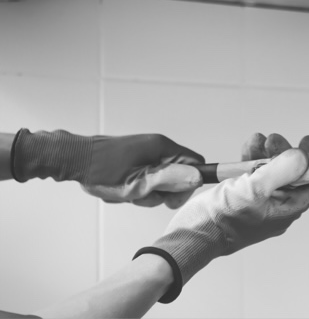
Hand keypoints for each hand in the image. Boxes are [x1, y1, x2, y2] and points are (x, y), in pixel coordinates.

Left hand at [12, 129, 204, 207]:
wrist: (73, 160)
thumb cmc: (101, 170)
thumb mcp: (138, 182)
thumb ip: (169, 180)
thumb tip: (198, 178)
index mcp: (162, 147)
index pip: (195, 164)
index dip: (188, 184)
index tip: (170, 199)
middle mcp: (157, 146)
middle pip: (178, 174)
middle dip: (163, 192)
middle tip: (141, 196)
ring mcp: (146, 152)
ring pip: (161, 179)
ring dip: (147, 192)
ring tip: (126, 192)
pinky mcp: (136, 158)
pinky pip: (147, 177)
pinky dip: (137, 187)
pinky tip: (121, 188)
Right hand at [149, 133, 308, 289]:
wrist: (191, 234)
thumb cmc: (222, 221)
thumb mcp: (254, 191)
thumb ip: (280, 171)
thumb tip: (303, 156)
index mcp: (287, 210)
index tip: (308, 141)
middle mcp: (276, 207)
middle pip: (291, 174)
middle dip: (284, 152)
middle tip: (273, 139)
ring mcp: (258, 202)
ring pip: (271, 171)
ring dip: (266, 152)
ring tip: (257, 140)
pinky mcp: (242, 196)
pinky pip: (253, 174)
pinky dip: (252, 159)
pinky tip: (248, 146)